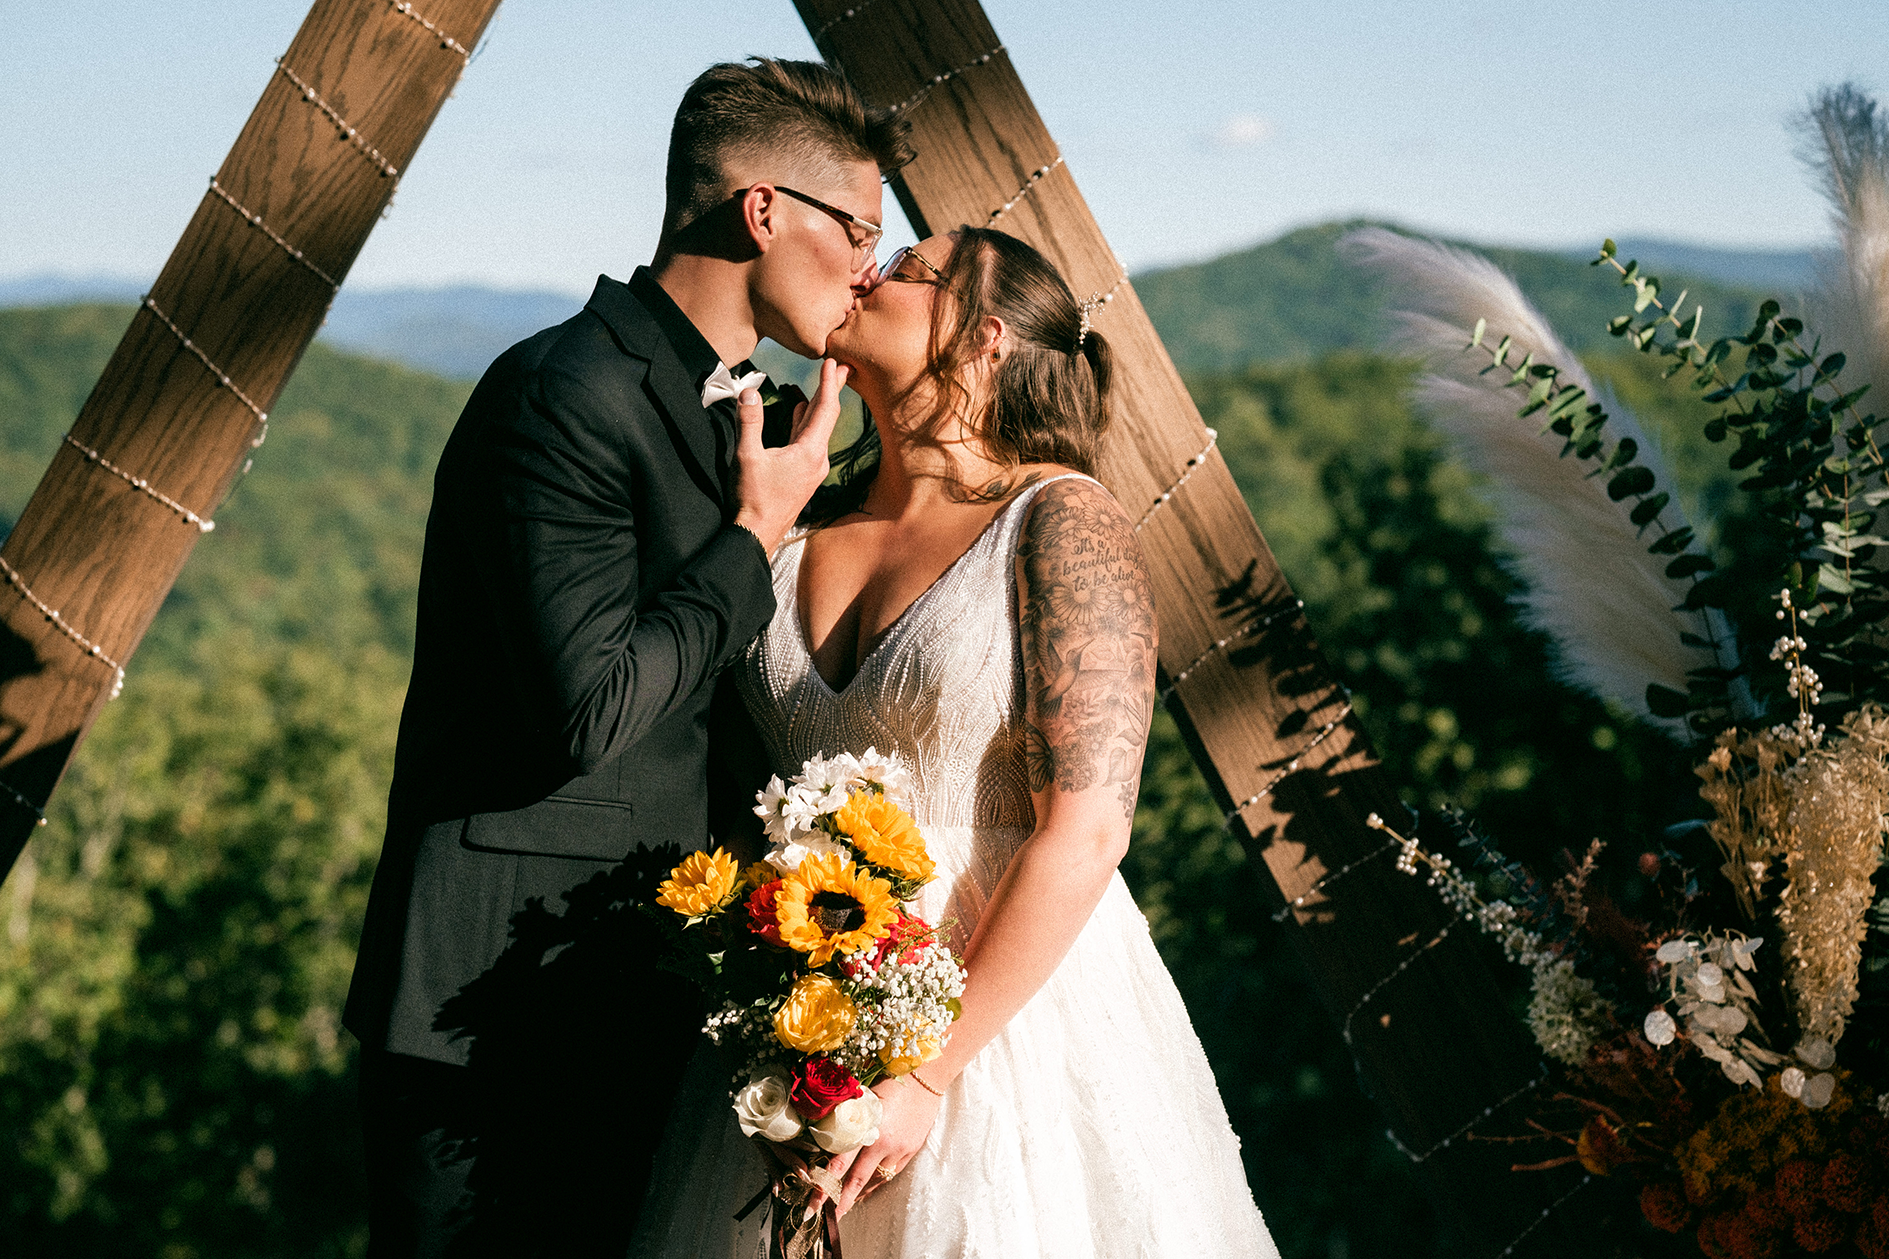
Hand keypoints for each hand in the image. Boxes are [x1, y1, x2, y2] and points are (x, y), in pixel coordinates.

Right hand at [731, 358, 848, 556]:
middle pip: (828, 416)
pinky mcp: (805, 475)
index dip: (829, 383)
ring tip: (823, 384)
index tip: (834, 362)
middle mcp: (818, 459)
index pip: (825, 409)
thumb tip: (749, 392)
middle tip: (840, 366)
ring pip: (819, 429)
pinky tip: (801, 412)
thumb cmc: (753, 499)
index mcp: (810, 452)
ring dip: (819, 405)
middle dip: (832, 389)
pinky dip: (807, 422)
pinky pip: (810, 441)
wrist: (757, 535)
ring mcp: (813, 469)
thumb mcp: (747, 457)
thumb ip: (749, 422)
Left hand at [825, 1076, 943, 1217]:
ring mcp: (899, 1149)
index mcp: (868, 1128)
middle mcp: (884, 1143)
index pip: (840, 1163)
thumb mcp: (864, 1096)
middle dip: (840, 1201)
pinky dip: (877, 1182)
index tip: (813, 1202)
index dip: (825, 1184)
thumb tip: (826, 1132)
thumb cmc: (891, 1081)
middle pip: (857, 1180)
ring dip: (858, 1194)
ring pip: (875, 1179)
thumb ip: (847, 1117)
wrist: (927, 1078)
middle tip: (827, 1219)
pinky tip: (867, 1189)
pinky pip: (890, 1173)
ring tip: (844, 1207)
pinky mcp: (911, 1150)